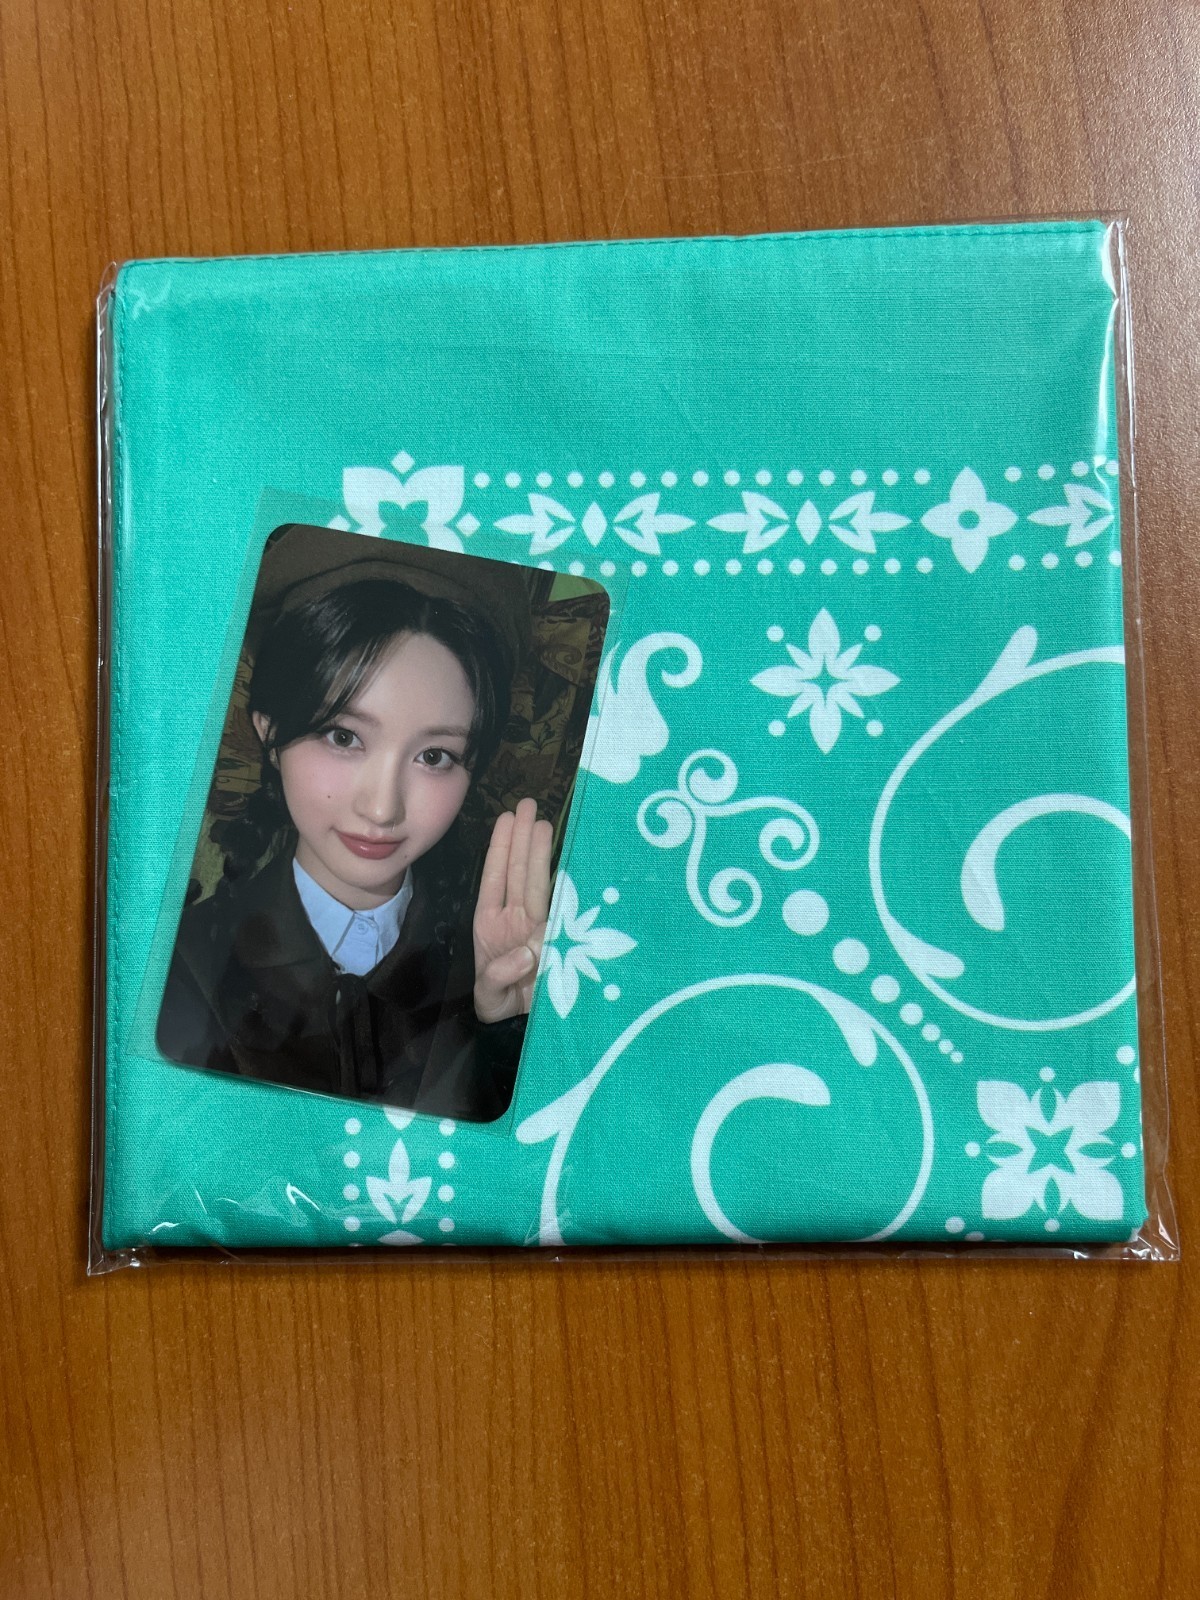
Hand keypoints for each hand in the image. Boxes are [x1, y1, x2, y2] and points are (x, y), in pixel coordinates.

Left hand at [473, 797, 552, 1022]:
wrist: (522, 1029)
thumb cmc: (502, 1003)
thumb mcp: (490, 994)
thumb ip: (500, 975)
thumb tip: (530, 949)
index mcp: (493, 925)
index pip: (497, 878)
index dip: (501, 848)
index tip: (507, 818)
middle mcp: (515, 920)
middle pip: (520, 873)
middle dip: (523, 838)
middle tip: (529, 804)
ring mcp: (537, 926)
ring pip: (538, 882)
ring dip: (539, 851)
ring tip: (542, 820)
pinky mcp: (559, 939)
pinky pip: (561, 907)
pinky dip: (564, 883)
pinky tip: (568, 858)